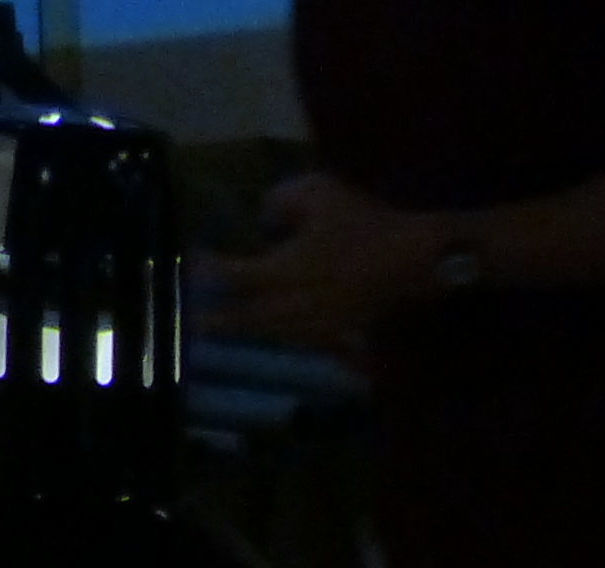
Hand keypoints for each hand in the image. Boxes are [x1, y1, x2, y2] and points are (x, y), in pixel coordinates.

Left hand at [208, 172, 453, 349]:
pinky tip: (277, 334)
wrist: (412, 258)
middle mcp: (293, 303)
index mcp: (284, 269)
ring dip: (249, 331)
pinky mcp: (337, 329)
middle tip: (195, 325)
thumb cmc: (364, 221)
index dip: (210, 270)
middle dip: (220, 320)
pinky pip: (302, 338)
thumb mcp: (319, 192)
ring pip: (274, 331)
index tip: (192, 264)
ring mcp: (316, 321)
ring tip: (229, 330)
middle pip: (249, 317)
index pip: (236, 275)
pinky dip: (284, 336)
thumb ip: (282, 200)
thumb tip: (264, 216)